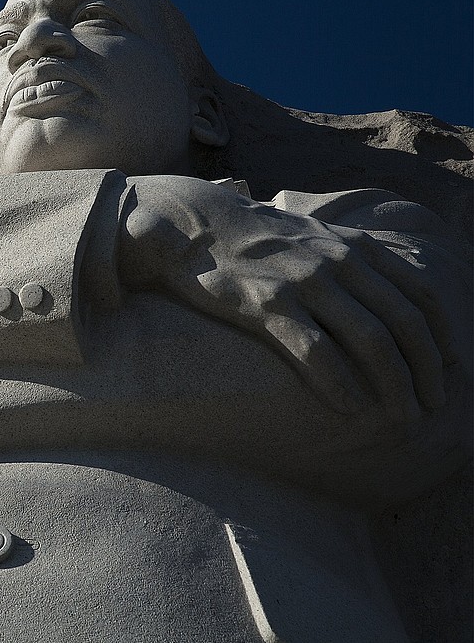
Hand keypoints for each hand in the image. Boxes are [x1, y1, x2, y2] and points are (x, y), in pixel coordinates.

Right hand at [117, 175, 451, 420]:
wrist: (194, 223)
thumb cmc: (252, 238)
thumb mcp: (313, 236)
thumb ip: (349, 259)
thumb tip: (381, 295)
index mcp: (354, 246)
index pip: (420, 292)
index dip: (442, 336)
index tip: (448, 369)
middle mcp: (338, 260)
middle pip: (403, 322)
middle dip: (426, 371)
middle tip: (432, 407)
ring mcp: (303, 281)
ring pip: (370, 340)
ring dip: (394, 386)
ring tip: (403, 419)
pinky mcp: (266, 303)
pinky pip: (316, 351)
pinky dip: (340, 384)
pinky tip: (351, 409)